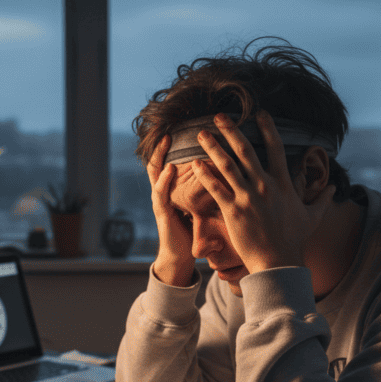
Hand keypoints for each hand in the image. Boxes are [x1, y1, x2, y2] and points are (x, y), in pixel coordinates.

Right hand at [146, 135, 195, 286]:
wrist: (180, 257)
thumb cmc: (191, 231)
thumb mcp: (199, 205)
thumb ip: (205, 188)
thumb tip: (224, 171)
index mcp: (173, 188)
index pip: (171, 160)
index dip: (175, 145)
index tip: (183, 127)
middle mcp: (164, 191)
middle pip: (158, 161)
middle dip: (162, 144)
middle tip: (169, 124)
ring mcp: (160, 201)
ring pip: (156, 173)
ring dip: (160, 156)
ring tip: (166, 140)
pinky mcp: (161, 213)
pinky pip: (160, 193)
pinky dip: (164, 180)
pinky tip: (170, 168)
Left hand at [191, 111, 335, 272]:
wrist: (278, 262)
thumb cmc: (295, 241)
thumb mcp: (313, 217)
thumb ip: (323, 200)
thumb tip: (333, 188)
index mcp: (284, 184)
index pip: (276, 148)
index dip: (268, 128)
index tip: (259, 113)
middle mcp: (265, 186)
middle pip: (246, 150)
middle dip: (231, 130)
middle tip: (219, 115)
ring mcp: (248, 197)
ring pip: (227, 165)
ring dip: (213, 147)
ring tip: (201, 134)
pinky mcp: (234, 211)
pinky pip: (216, 188)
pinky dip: (205, 174)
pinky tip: (195, 163)